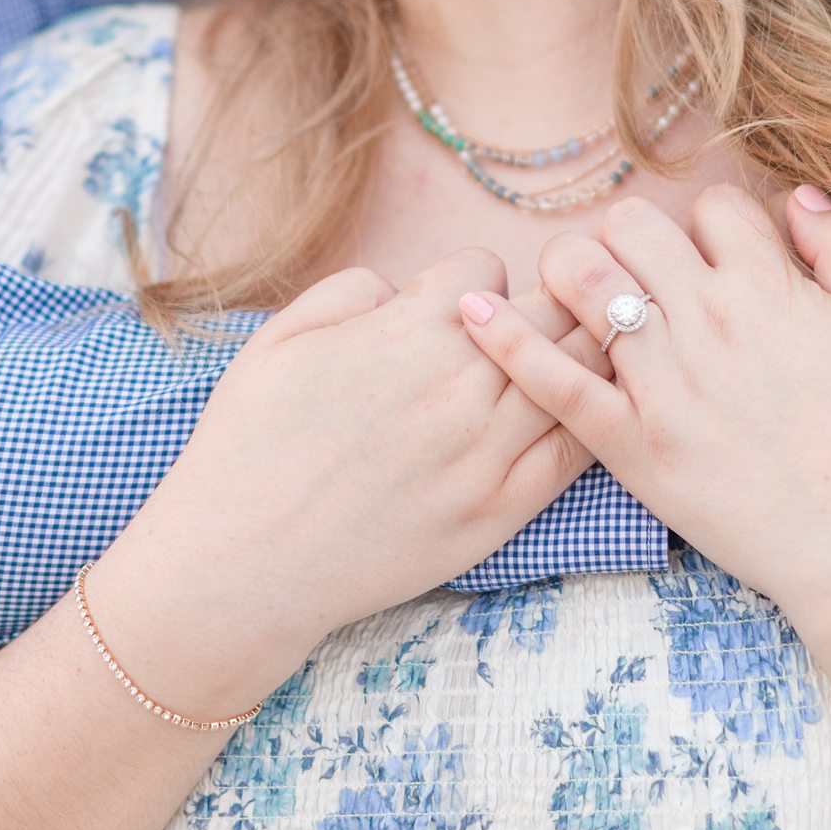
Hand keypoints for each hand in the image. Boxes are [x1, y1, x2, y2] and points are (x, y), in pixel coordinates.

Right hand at [98, 252, 601, 714]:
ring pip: (575, 372)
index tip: (454, 312)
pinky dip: (585, 422)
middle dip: (530, 311)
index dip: (468, 285)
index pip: (484, 267)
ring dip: (569, 360)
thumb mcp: (277, 339)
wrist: (245, 562)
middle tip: (514, 336)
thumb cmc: (249, 447)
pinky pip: (574, 449)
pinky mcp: (502, 509)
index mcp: (404, 331)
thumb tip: (399, 287)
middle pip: (544, 311)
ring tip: (557, 367)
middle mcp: (458, 382)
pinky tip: (579, 416)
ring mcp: (487, 449)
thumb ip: (348, 291)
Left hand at [456, 189, 830, 623]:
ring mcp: (662, 380)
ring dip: (571, 271)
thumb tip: (798, 198)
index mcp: (771, 286)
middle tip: (638, 273)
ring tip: (578, 292)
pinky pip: (551, 380)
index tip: (713, 260)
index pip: (711, 206)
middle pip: (631, 225)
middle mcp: (707, 318)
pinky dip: (503, 339)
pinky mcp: (630, 443)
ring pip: (581, 280)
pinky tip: (470, 313)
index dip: (709, 226)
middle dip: (630, 236)